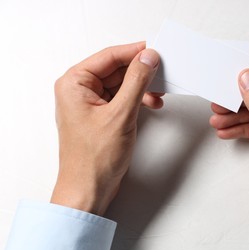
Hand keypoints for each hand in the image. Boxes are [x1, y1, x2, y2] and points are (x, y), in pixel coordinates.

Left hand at [51, 42, 159, 215]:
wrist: (89, 189)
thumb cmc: (94, 158)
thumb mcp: (121, 114)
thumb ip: (136, 82)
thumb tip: (148, 58)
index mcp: (74, 84)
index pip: (109, 57)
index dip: (134, 52)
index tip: (155, 50)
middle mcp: (80, 91)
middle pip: (116, 69)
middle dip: (140, 72)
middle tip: (162, 71)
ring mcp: (91, 104)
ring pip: (121, 84)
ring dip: (141, 87)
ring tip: (159, 92)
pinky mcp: (102, 116)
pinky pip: (122, 98)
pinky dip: (138, 99)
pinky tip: (152, 104)